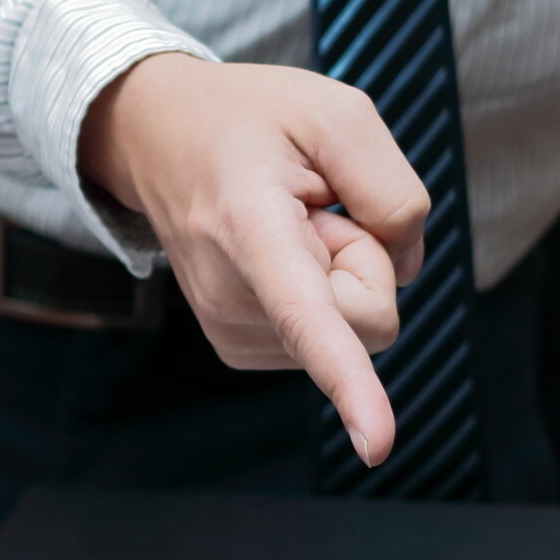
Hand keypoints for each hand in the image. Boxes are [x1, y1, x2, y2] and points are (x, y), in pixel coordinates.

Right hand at [81, 54, 426, 465]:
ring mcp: (228, 327)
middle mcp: (230, 294)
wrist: (159, 137)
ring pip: (352, 332)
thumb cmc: (252, 120)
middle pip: (369, 319)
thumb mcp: (339, 112)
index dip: (348, 380)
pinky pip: (330, 338)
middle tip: (315, 205)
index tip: (377, 447)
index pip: (308, 314)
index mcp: (251, 225)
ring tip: (289, 221)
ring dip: (339, 271)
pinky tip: (282, 247)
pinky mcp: (237, 344)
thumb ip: (394, 190)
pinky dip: (323, 291)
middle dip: (367, 257)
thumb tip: (400, 273)